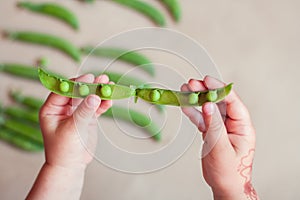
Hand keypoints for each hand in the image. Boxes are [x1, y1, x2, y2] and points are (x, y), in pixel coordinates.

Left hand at [39, 73, 111, 169]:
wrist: (71, 165)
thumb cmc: (64, 149)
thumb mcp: (72, 129)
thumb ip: (83, 111)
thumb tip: (95, 96)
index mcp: (51, 109)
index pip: (63, 90)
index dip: (76, 83)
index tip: (89, 77)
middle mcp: (63, 108)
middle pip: (78, 92)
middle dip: (90, 85)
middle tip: (101, 78)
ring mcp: (76, 113)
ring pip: (88, 98)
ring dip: (99, 92)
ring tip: (109, 84)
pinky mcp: (87, 119)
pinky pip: (96, 108)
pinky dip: (103, 104)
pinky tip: (111, 99)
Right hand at [181, 76, 258, 199]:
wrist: (225, 186)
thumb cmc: (229, 172)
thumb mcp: (221, 148)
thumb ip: (214, 126)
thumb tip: (208, 105)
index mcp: (242, 127)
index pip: (232, 102)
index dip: (219, 89)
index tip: (207, 81)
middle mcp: (233, 125)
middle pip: (218, 102)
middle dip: (205, 92)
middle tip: (192, 83)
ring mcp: (221, 128)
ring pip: (208, 109)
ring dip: (196, 99)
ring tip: (185, 89)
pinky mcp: (212, 133)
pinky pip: (202, 119)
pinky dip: (193, 112)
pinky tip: (184, 105)